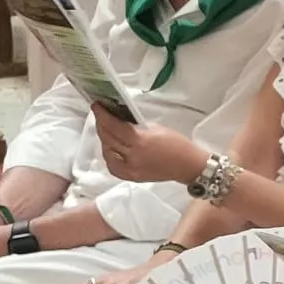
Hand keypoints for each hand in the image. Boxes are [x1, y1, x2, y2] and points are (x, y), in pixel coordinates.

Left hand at [93, 107, 209, 182]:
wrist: (187, 165)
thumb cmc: (177, 144)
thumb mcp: (156, 128)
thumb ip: (135, 126)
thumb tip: (120, 120)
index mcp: (140, 141)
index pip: (114, 126)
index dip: (103, 115)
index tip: (97, 106)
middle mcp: (132, 156)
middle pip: (108, 139)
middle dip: (101, 125)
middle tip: (99, 115)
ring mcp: (130, 169)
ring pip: (107, 152)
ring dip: (104, 140)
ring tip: (106, 130)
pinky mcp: (131, 177)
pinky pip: (113, 166)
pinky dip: (109, 155)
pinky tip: (111, 148)